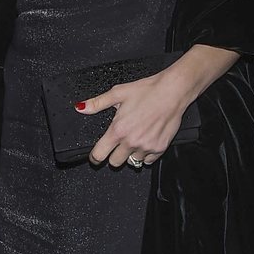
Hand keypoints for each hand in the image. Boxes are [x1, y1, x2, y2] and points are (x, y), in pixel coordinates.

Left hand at [78, 68, 192, 168]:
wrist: (173, 91)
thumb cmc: (147, 90)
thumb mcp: (118, 93)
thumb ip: (97, 103)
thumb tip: (81, 108)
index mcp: (118, 130)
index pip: (99, 155)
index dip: (94, 157)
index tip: (95, 157)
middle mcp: (131, 142)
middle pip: (114, 163)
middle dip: (114, 155)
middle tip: (118, 143)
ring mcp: (146, 147)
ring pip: (132, 162)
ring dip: (131, 154)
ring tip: (135, 139)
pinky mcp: (160, 148)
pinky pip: (148, 161)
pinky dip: (146, 154)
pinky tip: (146, 141)